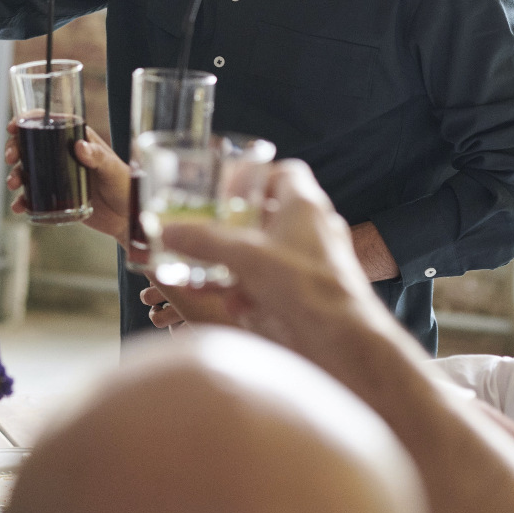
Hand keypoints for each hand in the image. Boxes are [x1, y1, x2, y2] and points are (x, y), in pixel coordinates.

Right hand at [3, 120, 129, 241]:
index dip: (28, 121)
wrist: (126, 216)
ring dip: (16, 174)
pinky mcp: (55, 196)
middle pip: (31, 144)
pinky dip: (22, 200)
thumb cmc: (125, 186)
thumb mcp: (113, 169)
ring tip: (14, 183)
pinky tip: (19, 205)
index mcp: (77, 139)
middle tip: (11, 158)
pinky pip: (34, 196)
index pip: (49, 123)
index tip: (13, 126)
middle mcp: (64, 155)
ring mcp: (58, 175)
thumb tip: (80, 146)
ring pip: (28, 169)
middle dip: (14, 148)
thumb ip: (98, 157)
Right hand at [152, 161, 401, 360]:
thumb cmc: (306, 287)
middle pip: (273, 213)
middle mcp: (316, 227)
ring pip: (274, 249)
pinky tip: (237, 305)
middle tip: (213, 233)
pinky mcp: (315, 289)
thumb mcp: (245, 257)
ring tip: (217, 276)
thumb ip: (204, 242)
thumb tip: (168, 232)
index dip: (255, 176)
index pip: (284, 172)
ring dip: (243, 262)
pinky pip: (280, 279)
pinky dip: (255, 287)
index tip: (228, 190)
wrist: (345, 340)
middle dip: (239, 226)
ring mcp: (319, 259)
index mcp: (305, 205)